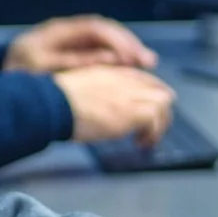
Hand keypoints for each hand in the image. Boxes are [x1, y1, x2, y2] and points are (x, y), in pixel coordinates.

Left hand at [4, 16, 157, 72]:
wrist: (1, 76)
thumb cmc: (17, 72)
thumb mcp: (42, 67)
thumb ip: (75, 62)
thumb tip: (109, 60)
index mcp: (59, 31)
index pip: (95, 28)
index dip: (117, 41)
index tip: (131, 58)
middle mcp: (70, 30)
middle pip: (107, 29)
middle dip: (130, 43)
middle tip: (148, 61)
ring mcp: (74, 39)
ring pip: (108, 38)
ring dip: (129, 49)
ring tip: (147, 63)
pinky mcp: (77, 51)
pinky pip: (103, 49)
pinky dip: (119, 57)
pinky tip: (132, 68)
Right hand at [52, 66, 174, 145]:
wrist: (54, 103)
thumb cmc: (58, 99)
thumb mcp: (83, 86)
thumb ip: (101, 90)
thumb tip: (104, 105)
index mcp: (114, 73)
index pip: (147, 81)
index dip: (153, 97)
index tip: (152, 111)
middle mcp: (126, 81)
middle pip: (161, 92)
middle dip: (161, 113)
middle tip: (151, 129)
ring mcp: (130, 96)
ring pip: (163, 105)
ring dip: (158, 126)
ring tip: (145, 140)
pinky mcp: (131, 112)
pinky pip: (155, 121)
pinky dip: (152, 135)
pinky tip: (139, 143)